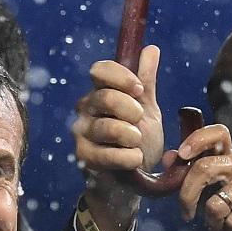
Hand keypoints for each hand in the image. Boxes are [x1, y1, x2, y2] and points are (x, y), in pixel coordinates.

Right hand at [70, 50, 206, 230]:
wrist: (132, 181)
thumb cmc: (138, 143)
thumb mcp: (147, 111)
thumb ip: (147, 83)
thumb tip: (150, 49)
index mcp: (101, 93)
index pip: (100, 71)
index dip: (121, 77)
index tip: (139, 90)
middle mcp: (86, 110)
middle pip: (104, 97)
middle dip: (129, 109)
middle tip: (139, 120)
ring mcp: (82, 134)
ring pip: (106, 127)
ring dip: (130, 136)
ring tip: (138, 143)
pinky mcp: (83, 157)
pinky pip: (105, 154)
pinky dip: (126, 157)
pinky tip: (135, 159)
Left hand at [171, 124, 231, 230]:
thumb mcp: (213, 191)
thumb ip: (192, 175)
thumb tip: (169, 158)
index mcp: (231, 157)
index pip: (217, 133)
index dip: (196, 139)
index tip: (182, 155)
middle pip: (204, 168)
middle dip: (186, 197)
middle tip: (186, 215)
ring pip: (215, 203)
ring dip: (212, 222)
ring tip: (221, 224)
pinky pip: (230, 221)